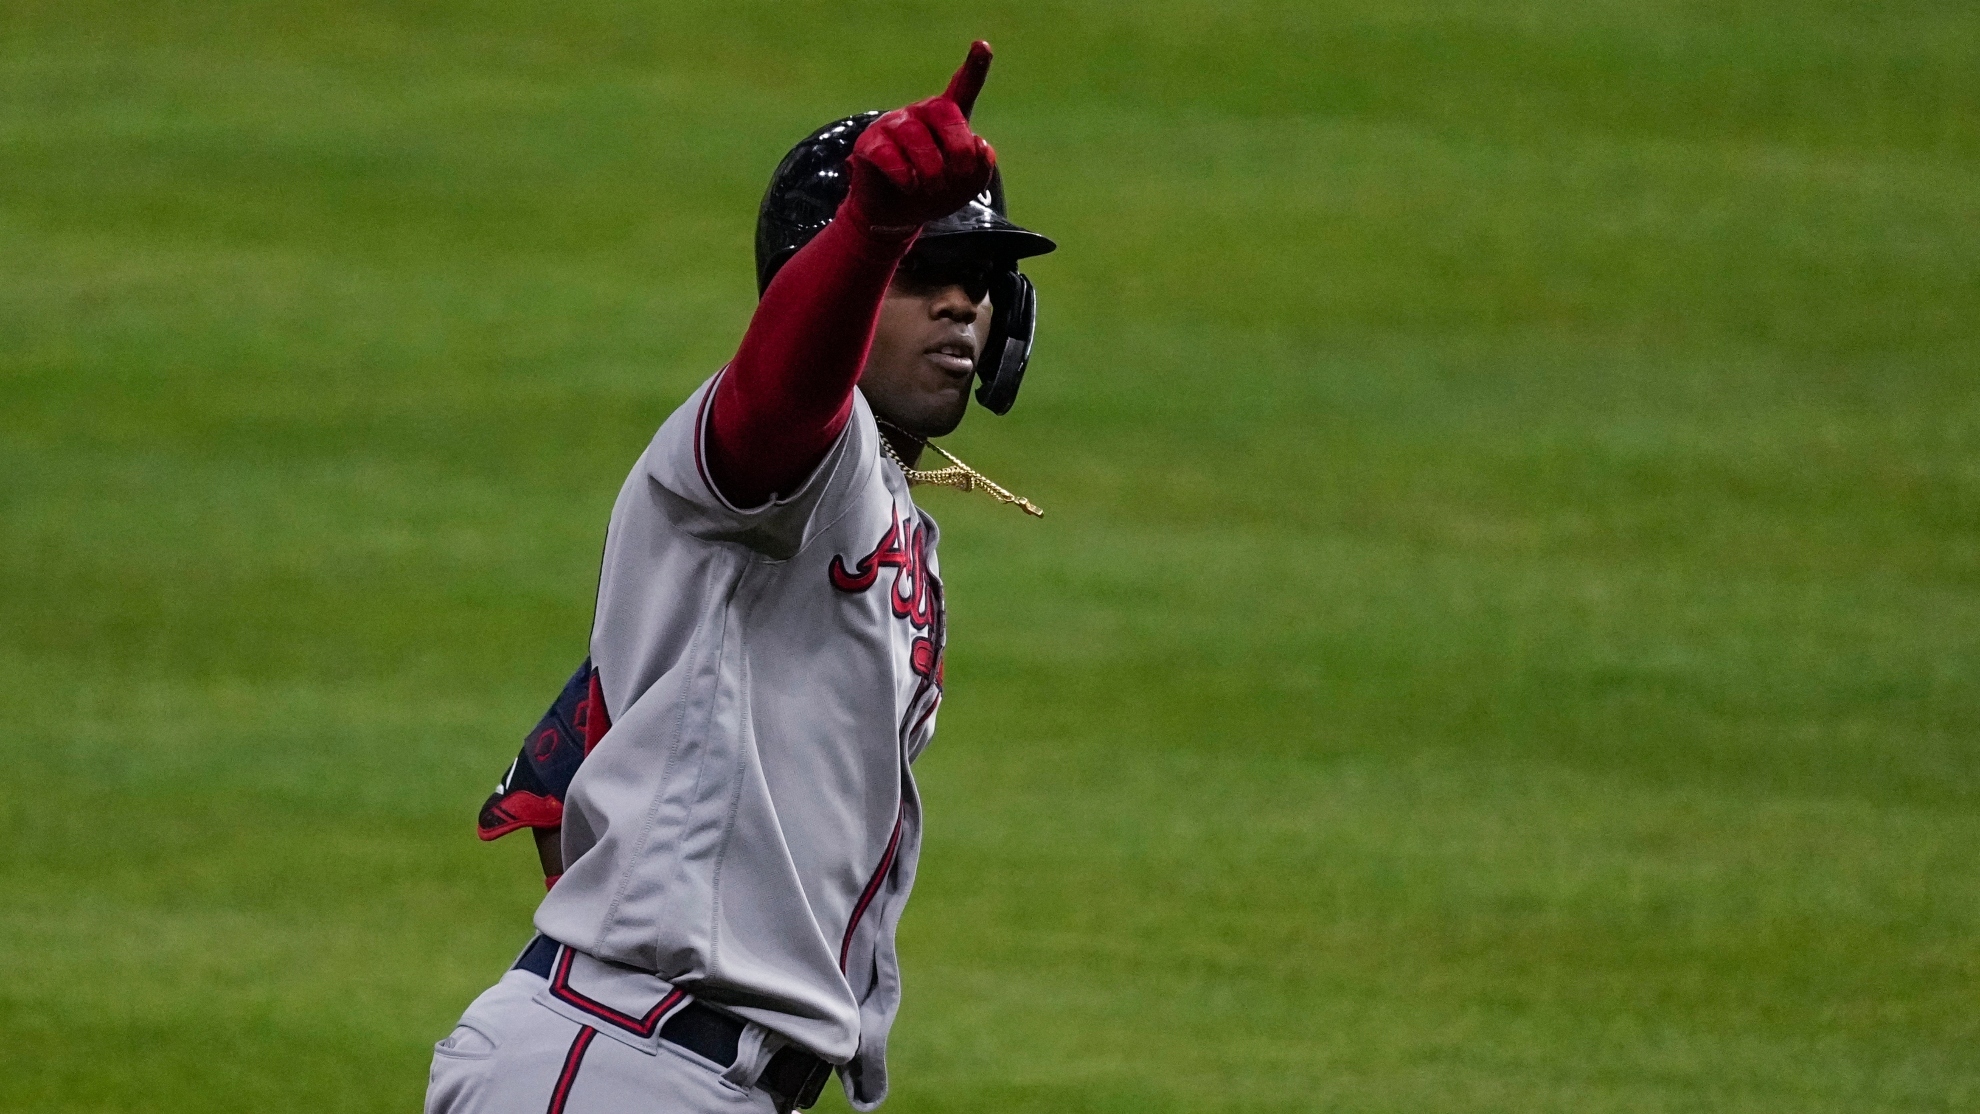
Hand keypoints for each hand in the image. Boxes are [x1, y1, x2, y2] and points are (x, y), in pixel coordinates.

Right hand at [842, 41, 997, 233]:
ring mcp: (893, 125)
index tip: (983, 46)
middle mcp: (921, 115)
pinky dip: (905, 176)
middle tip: (959, 173)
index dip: (974, 67)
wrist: (895, 216)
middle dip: (958, 146)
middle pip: (944, 111)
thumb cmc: (933, 194)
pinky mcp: (869, 144)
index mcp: (948, 120)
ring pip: (916, 136)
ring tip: (932, 188)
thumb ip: (979, 167)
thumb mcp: (964, 187)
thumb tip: (978, 146)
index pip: (963, 87)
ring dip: (932, 170)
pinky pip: (888, 154)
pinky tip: (910, 186)